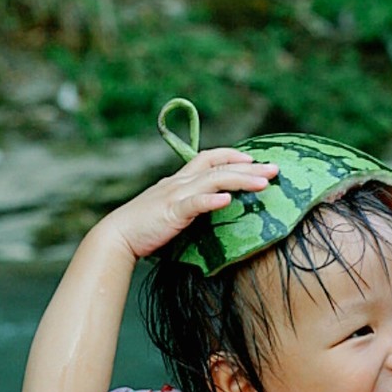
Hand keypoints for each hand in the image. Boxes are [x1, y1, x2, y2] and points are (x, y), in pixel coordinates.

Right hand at [102, 149, 278, 262]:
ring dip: (240, 180)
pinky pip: (195, 203)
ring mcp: (175, 196)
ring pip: (214, 180)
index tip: (254, 160)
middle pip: (219, 167)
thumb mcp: (170, 211)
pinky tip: (228, 200)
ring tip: (263, 183)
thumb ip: (190, 206)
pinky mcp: (171, 212)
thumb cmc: (143, 228)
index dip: (232, 155)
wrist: (117, 236)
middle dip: (249, 167)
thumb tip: (212, 207)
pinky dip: (212, 200)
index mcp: (179, 180)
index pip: (209, 158)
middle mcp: (179, 182)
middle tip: (275, 170)